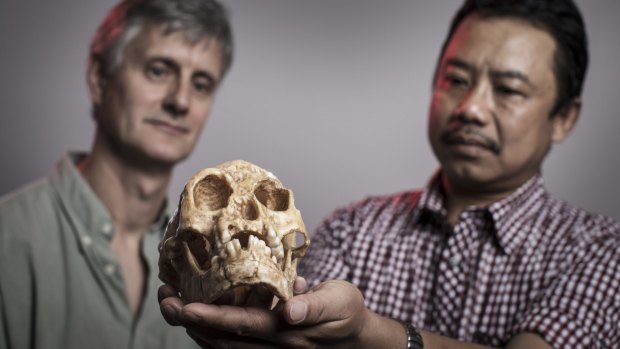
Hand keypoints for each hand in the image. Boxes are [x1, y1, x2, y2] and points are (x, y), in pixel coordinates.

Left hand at [158, 278, 384, 348]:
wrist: (356, 338)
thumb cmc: (348, 312)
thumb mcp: (340, 301)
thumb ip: (315, 305)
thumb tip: (290, 308)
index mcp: (289, 332)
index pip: (243, 325)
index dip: (212, 317)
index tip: (185, 306)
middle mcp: (274, 346)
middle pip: (223, 338)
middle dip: (190, 321)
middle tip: (165, 299)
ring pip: (222, 344)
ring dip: (194, 327)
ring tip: (171, 304)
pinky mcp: (266, 347)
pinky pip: (231, 343)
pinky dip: (209, 331)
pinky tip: (196, 315)